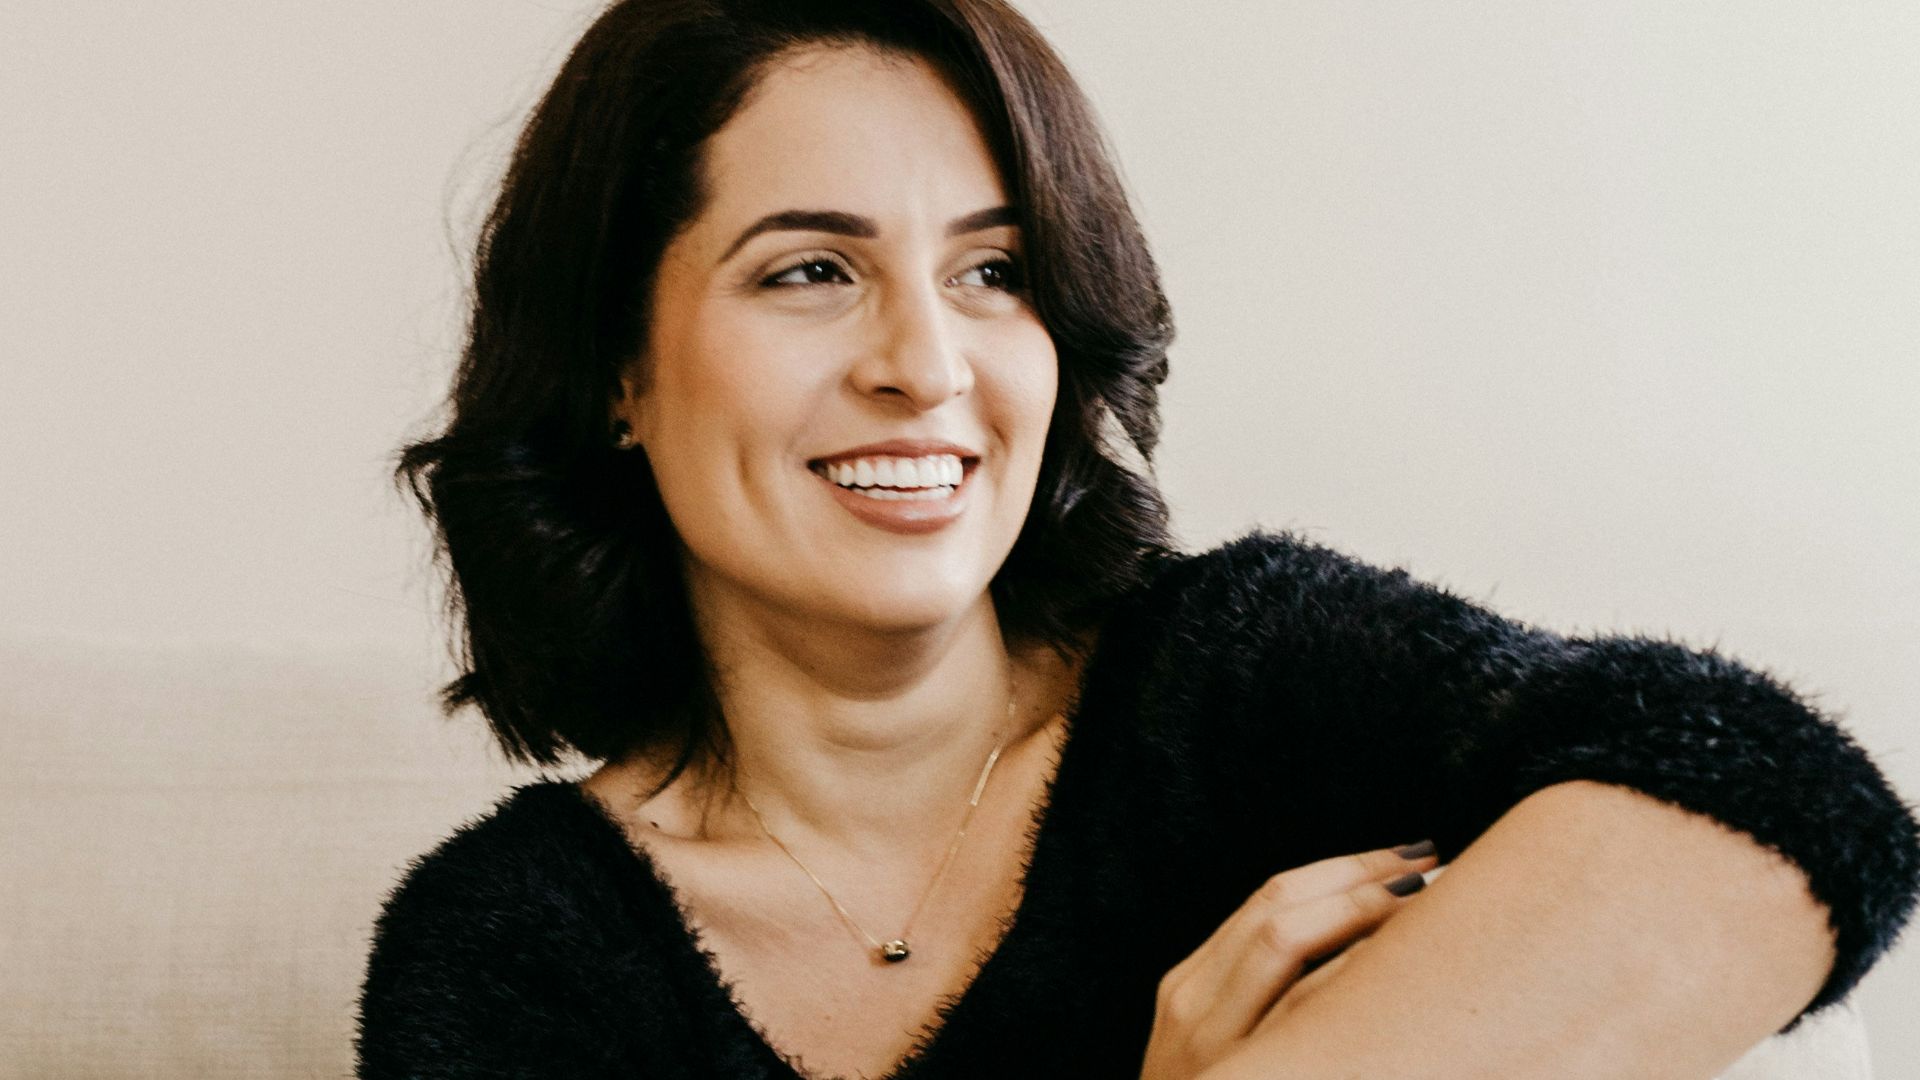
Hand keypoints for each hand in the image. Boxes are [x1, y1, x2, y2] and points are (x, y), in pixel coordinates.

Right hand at [1138, 841, 1440, 1079]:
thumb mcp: (1215, 1050)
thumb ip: (1257, 1000)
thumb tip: (1353, 947)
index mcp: (1189, 986)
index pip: (1270, 899)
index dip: (1344, 869)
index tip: (1409, 858)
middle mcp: (1193, 1005)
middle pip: (1281, 910)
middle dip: (1363, 880)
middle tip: (1435, 866)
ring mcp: (1215, 1045)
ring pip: (1285, 946)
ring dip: (1364, 913)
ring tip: (1433, 902)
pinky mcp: (1237, 1072)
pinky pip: (1299, 1011)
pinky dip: (1349, 975)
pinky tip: (1400, 966)